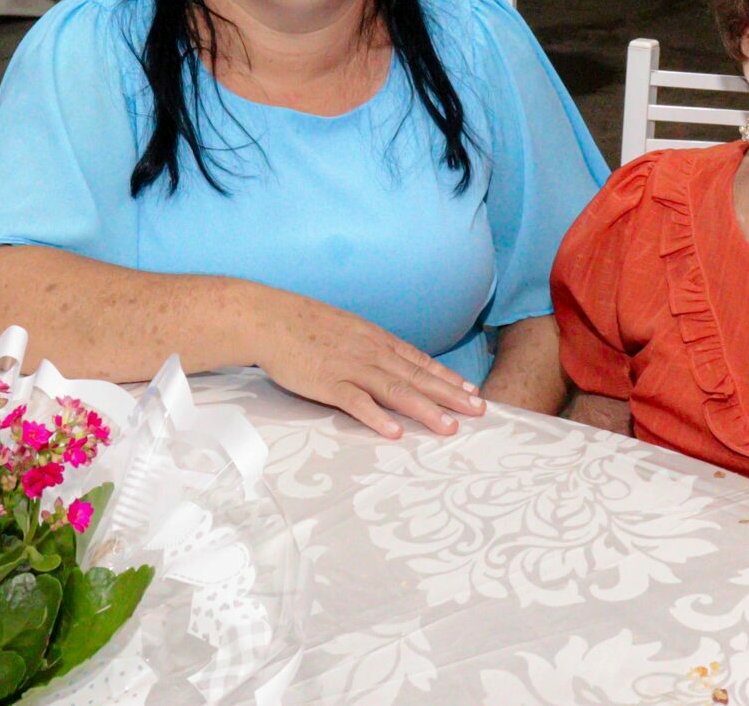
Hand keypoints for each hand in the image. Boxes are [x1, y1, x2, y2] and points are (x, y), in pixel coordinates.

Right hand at [248, 286, 485, 437]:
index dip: (447, 377)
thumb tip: (385, 360)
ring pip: (395, 390)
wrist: (269, 317)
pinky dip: (376, 417)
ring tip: (449, 428)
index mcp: (375, 339)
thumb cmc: (302, 323)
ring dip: (425, 409)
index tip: (471, 391)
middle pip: (417, 376)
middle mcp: (370, 352)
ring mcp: (350, 367)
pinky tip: (395, 431)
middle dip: (450, 395)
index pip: (419, 360)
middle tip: (479, 411)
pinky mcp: (327, 382)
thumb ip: (366, 345)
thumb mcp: (344, 328)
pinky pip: (356, 402)